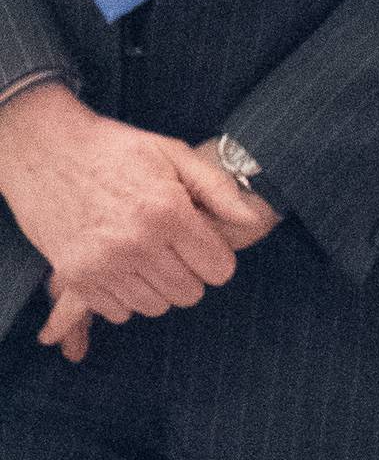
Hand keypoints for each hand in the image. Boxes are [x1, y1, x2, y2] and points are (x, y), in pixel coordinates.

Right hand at [0, 85, 269, 361]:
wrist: (46, 148)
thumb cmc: (114, 149)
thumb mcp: (171, 154)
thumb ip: (216, 188)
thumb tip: (252, 220)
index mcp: (166, 212)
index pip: (218, 269)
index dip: (214, 258)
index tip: (200, 244)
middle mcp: (136, 243)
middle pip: (189, 293)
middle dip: (188, 274)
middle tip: (171, 249)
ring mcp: (104, 263)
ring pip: (156, 306)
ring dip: (156, 286)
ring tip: (144, 254)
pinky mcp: (77, 277)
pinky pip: (119, 311)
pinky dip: (123, 294)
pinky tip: (118, 264)